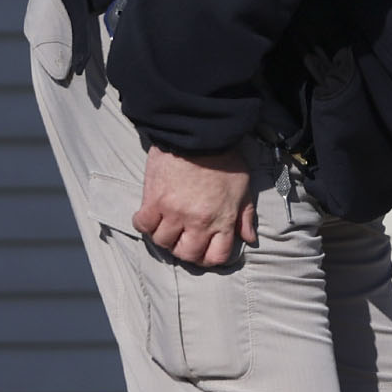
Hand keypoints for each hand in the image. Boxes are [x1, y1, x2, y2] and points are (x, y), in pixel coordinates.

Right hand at [136, 145, 256, 267]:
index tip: (205, 251)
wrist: (199, 134)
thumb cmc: (224, 158)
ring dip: (165, 238)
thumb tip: (248, 238)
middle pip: (186, 254)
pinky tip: (150, 218)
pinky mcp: (153, 200)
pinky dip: (144, 225)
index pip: (215, 257)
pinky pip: (143, 225)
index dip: (210, 258)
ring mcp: (173, 212)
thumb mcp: (243, 187)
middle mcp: (196, 222)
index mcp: (221, 220)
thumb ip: (245, 215)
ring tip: (167, 227)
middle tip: (184, 240)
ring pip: (162, 242)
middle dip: (186, 251)